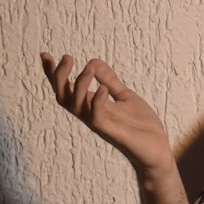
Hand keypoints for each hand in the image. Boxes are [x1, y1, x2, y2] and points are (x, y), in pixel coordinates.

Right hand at [40, 53, 172, 173]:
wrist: (157, 149)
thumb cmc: (140, 126)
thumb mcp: (125, 96)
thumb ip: (109, 80)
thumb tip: (92, 61)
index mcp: (91, 106)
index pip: (66, 88)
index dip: (53, 73)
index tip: (45, 55)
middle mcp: (90, 114)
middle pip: (62, 97)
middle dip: (59, 77)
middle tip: (66, 57)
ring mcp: (100, 124)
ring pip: (75, 106)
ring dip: (80, 85)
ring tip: (88, 68)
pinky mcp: (112, 132)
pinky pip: (96, 117)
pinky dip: (97, 101)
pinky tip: (103, 89)